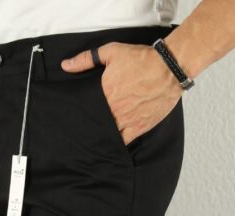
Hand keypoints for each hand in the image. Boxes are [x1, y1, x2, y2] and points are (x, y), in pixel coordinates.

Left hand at [61, 42, 182, 145]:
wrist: (168, 68)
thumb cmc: (143, 60)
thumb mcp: (112, 52)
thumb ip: (86, 59)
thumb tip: (66, 65)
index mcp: (105, 93)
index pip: (87, 110)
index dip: (82, 114)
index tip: (77, 118)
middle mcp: (114, 110)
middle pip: (97, 124)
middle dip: (92, 126)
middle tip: (86, 129)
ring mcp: (126, 121)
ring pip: (109, 135)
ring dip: (103, 136)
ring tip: (98, 137)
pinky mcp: (139, 127)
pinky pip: (124, 142)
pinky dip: (117, 144)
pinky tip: (112, 144)